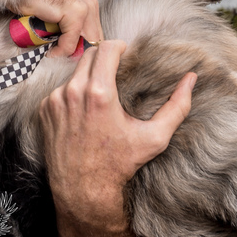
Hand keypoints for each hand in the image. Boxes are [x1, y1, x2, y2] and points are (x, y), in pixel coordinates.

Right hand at [11, 0, 101, 56]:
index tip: (67, 57)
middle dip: (79, 53)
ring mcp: (84, 6)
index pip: (95, 35)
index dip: (83, 49)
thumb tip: (74, 52)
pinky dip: (60, 51)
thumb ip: (68, 27)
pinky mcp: (74, 12)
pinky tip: (49, 51)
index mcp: (88, 1)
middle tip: (61, 58)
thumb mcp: (56, 12)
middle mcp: (90, 2)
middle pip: (94, 40)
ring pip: (85, 44)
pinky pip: (70, 43)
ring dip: (69, 52)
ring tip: (54, 53)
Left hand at [39, 39, 196, 231]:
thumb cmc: (120, 165)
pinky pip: (60, 89)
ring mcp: (55, 101)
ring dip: (88, 75)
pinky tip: (84, 111)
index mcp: (99, 93)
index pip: (106, 48)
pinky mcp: (44, 110)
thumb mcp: (154, 138)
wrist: (83, 190)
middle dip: (103, 57)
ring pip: (74, 72)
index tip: (125, 52)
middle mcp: (73, 92)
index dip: (118, 46)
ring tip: (102, 93)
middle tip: (116, 69)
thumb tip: (191, 79)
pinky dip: (72, 93)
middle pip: (89, 54)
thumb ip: (177, 106)